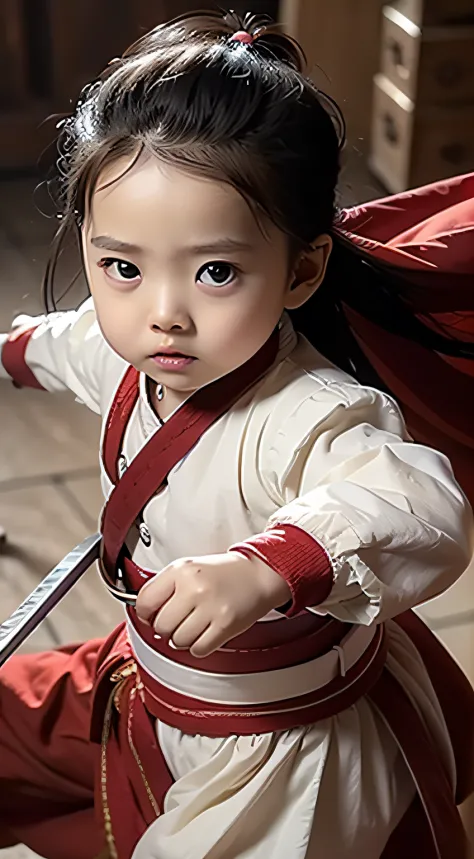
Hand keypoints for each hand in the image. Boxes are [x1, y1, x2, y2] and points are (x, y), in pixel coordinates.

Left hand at [135, 552, 291, 657]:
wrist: (257, 574)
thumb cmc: (222, 573)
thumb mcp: (189, 567)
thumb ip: (165, 587)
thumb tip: (144, 614)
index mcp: (181, 570)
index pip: (144, 601)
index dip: (145, 613)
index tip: (151, 614)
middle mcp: (194, 587)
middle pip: (160, 625)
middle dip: (165, 628)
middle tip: (177, 621)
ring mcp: (210, 607)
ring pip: (178, 641)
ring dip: (182, 639)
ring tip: (193, 626)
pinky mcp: (225, 625)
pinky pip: (198, 649)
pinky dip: (198, 646)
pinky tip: (204, 633)